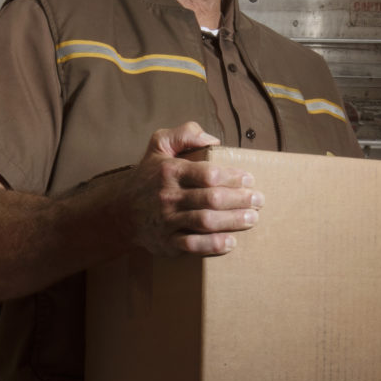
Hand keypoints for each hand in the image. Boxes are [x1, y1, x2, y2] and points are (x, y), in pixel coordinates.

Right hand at [118, 122, 263, 258]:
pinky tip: (231, 242)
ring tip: (252, 219)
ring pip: (205, 222)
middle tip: (258, 200)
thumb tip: (213, 139)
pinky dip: (213, 245)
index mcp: (170, 171)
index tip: (249, 179)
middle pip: (211, 199)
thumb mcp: (158, 145)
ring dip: (233, 221)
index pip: (207, 174)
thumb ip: (184, 134)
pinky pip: (192, 246)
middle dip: (239, 200)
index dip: (232, 177)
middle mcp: (168, 196)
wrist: (121, 212)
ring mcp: (167, 221)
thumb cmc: (148, 177)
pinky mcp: (167, 243)